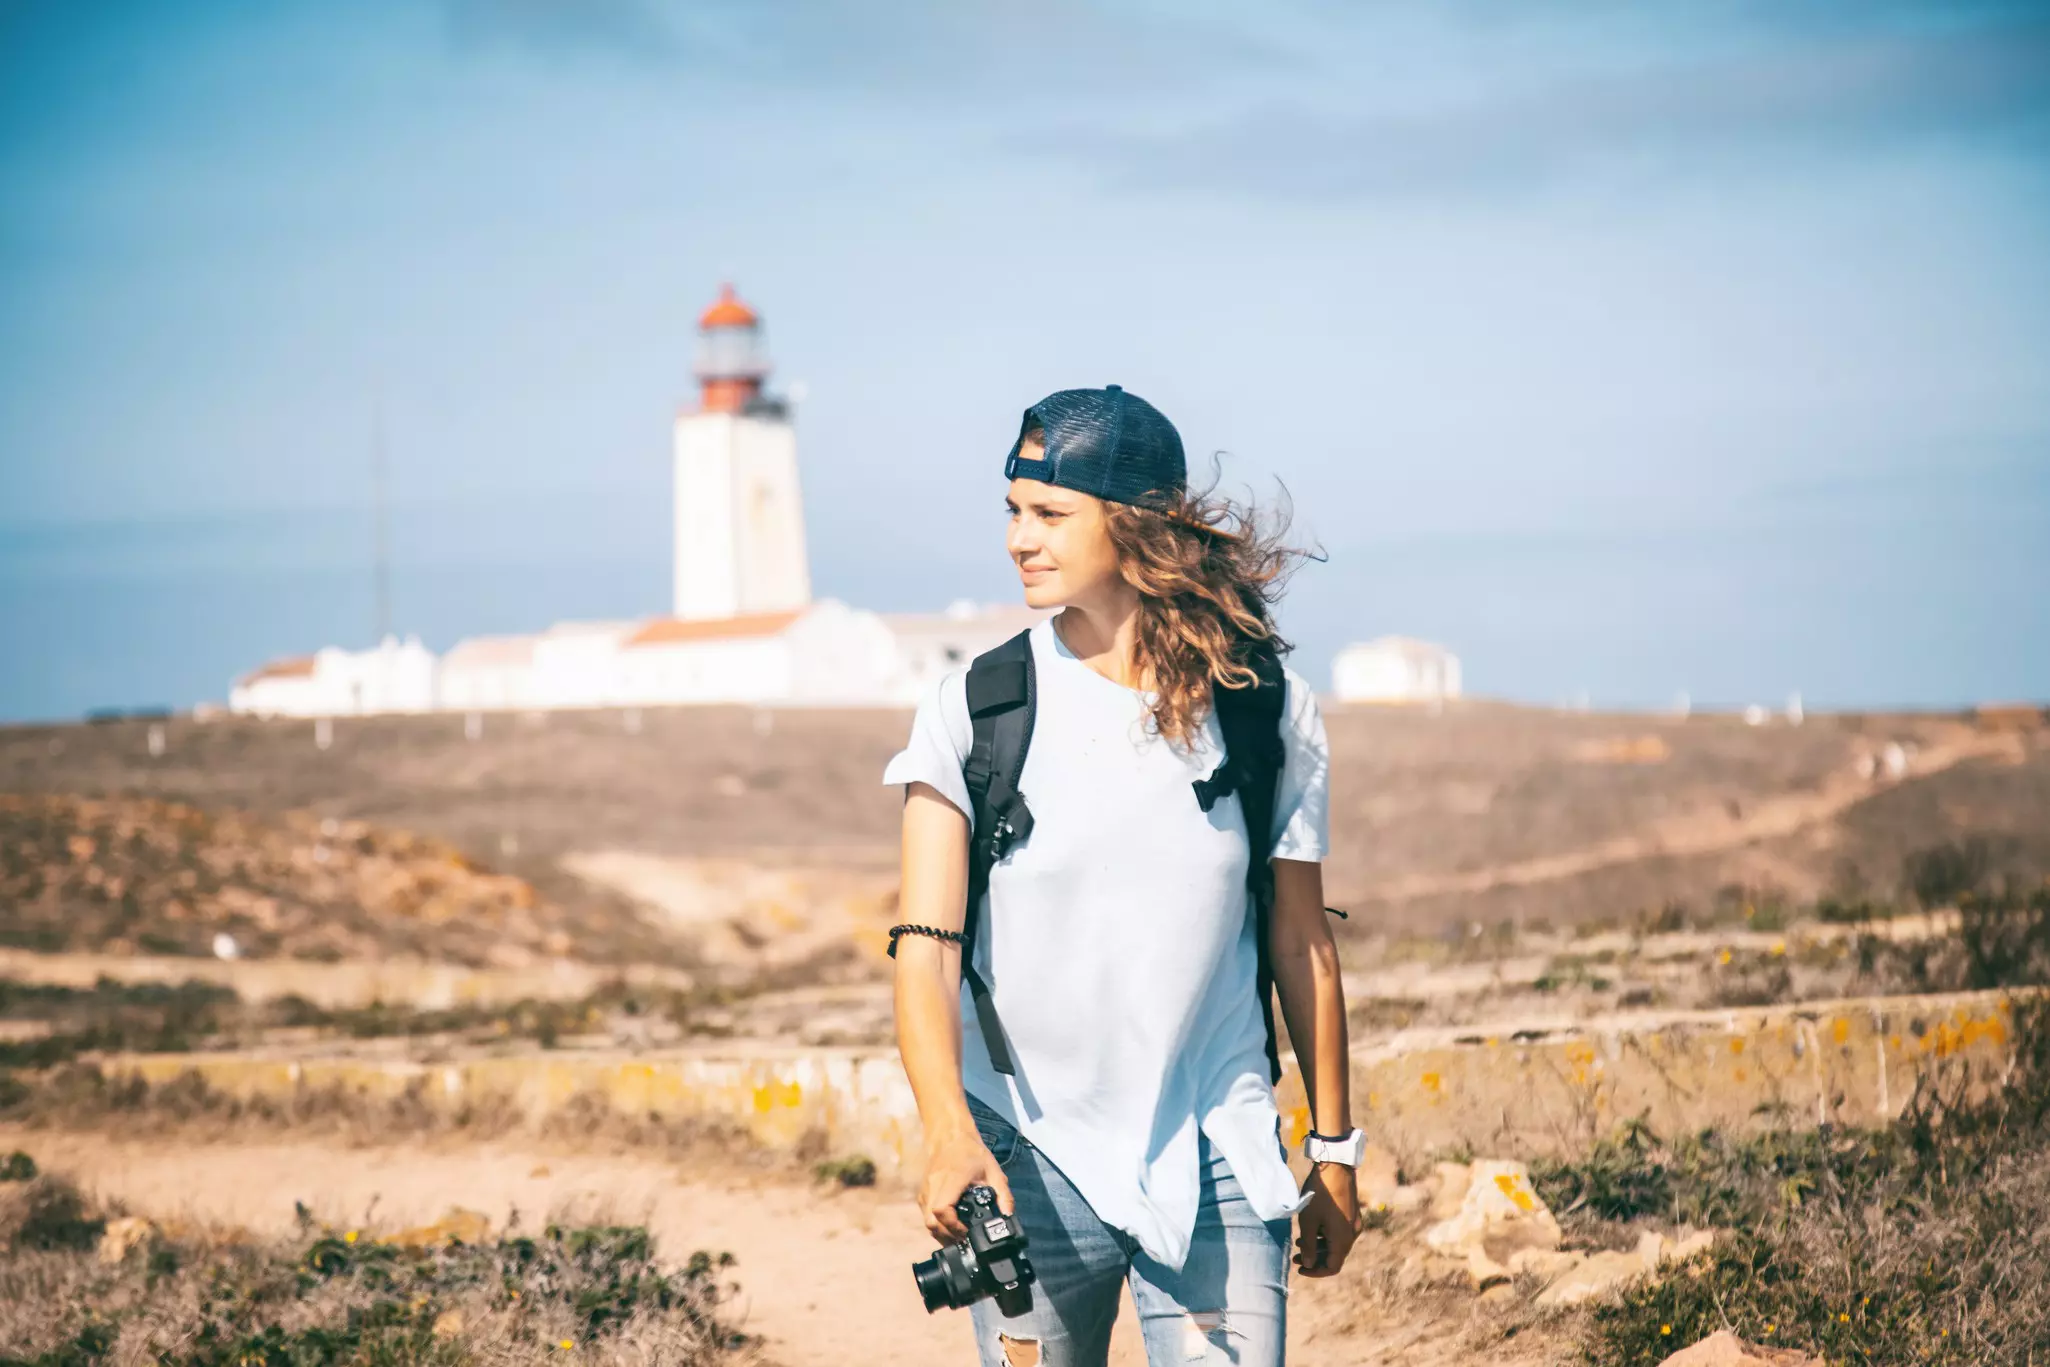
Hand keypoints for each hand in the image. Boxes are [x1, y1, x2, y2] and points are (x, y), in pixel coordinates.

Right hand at [918, 1123, 1014, 1244]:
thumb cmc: (972, 1152)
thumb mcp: (993, 1171)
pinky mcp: (923, 1193)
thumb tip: (1008, 1216)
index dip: (953, 1226)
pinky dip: (936, 1225)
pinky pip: (926, 1215)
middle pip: (931, 1222)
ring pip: (926, 1221)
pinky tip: (950, 1227)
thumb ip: (1003, 1194)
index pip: (942, 1210)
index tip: (967, 1232)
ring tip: (959, 1236)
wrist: (950, 1135)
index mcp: (951, 1180)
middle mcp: (934, 1186)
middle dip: (947, 1236)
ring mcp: (926, 1190)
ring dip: (941, 1233)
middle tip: (965, 1239)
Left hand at [1292, 1162, 1358, 1276]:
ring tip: (1298, 1242)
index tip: (1300, 1269)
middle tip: (1295, 1257)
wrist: (1335, 1166)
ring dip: (1318, 1247)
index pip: (1332, 1267)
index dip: (1315, 1272)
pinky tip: (1310, 1230)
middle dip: (1314, 1259)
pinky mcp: (1351, 1214)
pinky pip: (1338, 1233)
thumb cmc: (1319, 1194)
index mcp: (1343, 1239)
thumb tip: (1308, 1264)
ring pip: (1336, 1244)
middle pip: (1334, 1256)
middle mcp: (1352, 1234)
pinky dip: (1325, 1236)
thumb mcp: (1308, 1222)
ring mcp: (1353, 1223)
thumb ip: (1308, 1246)